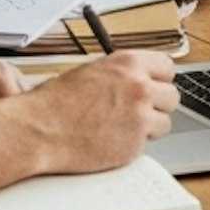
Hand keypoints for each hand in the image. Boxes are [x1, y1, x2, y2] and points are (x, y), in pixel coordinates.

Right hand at [28, 52, 179, 171]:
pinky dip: (132, 146)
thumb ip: (122, 75)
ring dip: (148, 127)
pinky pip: (146, 145)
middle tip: (137, 112)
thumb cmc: (55, 102)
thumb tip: (141, 79)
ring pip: (164, 122)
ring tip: (120, 129)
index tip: (153, 87)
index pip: (167, 67)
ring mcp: (140, 116)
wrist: (37, 130)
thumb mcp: (92, 73)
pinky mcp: (135, 144)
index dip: (159, 79)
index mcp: (129, 63)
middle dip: (157, 105)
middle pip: (172, 96)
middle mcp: (140, 87)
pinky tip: (110, 142)